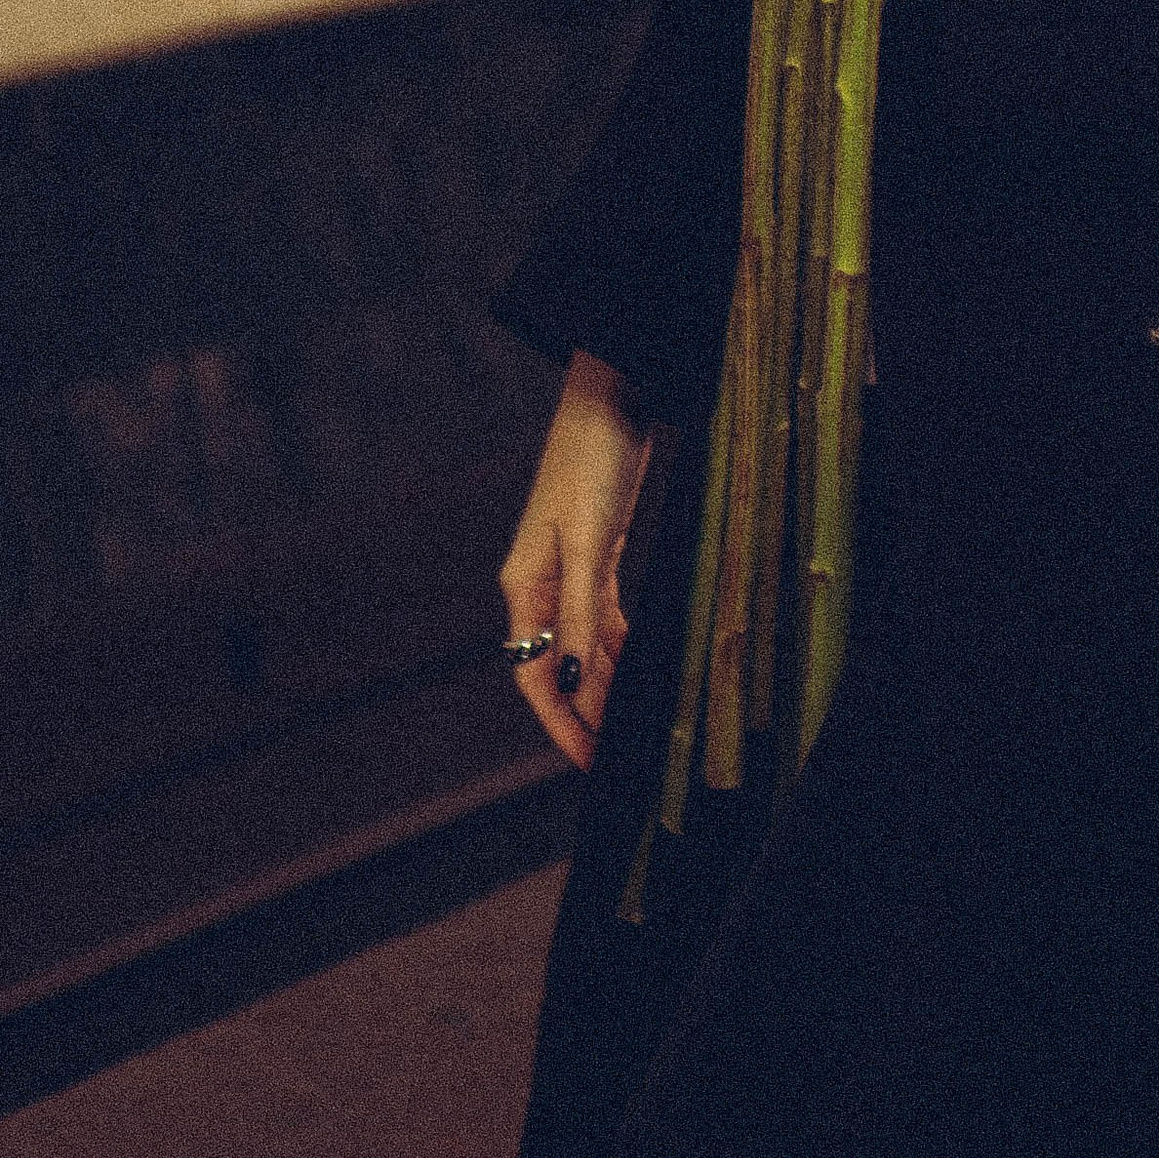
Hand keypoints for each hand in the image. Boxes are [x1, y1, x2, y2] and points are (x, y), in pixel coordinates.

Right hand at [500, 351, 651, 769]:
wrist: (610, 395)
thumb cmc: (593, 461)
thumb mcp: (592, 541)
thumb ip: (580, 612)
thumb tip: (567, 681)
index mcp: (523, 584)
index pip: (534, 674)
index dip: (560, 722)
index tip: (586, 761)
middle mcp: (536, 582)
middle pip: (554, 664)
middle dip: (582, 710)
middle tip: (615, 755)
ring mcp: (563, 565)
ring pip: (578, 641)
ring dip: (600, 681)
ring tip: (627, 722)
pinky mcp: (592, 548)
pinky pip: (598, 612)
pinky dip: (614, 641)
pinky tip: (635, 664)